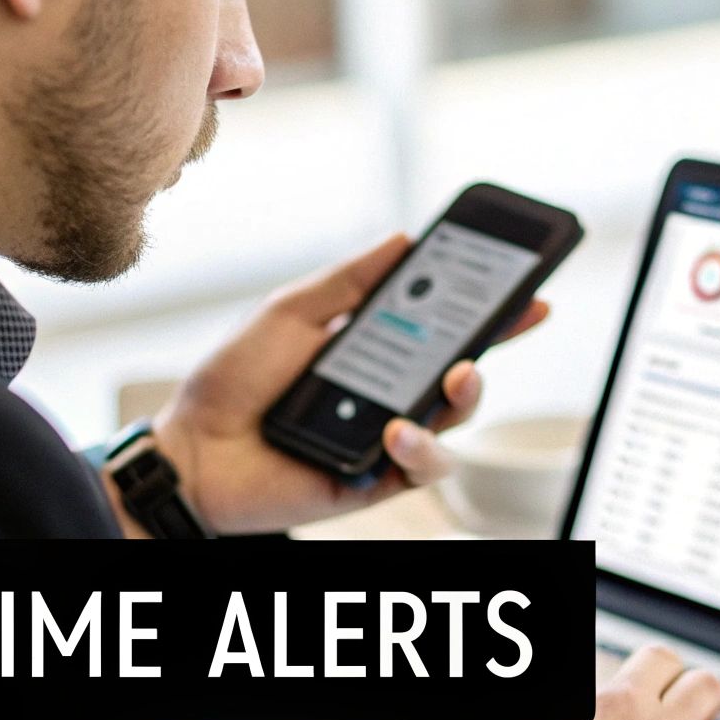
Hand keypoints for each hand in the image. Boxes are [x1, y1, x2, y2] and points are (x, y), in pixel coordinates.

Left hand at [146, 233, 548, 534]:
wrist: (192, 449)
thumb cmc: (234, 380)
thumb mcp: (290, 312)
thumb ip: (347, 280)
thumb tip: (404, 238)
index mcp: (373, 350)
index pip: (443, 325)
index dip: (489, 308)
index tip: (527, 284)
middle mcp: (388, 393)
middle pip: (461, 369)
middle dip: (494, 341)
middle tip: (513, 316)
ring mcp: (385, 439)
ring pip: (453, 421)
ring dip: (466, 396)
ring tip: (459, 374)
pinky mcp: (375, 481)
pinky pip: (421, 467)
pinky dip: (419, 447)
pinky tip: (396, 430)